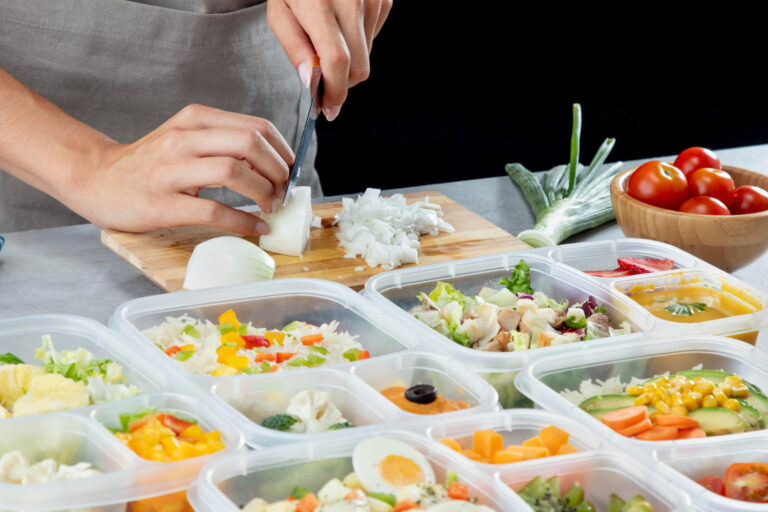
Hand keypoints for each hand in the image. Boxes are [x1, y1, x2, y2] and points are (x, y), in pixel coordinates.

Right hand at [64, 104, 293, 234]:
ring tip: (271, 207)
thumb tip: (273, 165)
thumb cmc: (148, 164)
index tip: (292, 169)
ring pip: (233, 172)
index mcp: (195, 120)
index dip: (283, 150)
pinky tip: (255, 227)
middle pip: (249, 143)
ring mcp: (170, 171)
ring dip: (264, 192)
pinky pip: (213, 211)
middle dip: (278, 170)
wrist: (94, 178)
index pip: (256, 126)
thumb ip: (224, 144)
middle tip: (284, 190)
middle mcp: (183, 139)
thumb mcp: (186, 139)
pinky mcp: (162, 203)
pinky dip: (243, 221)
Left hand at [267, 0, 392, 120]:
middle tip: (323, 82)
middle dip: (342, 83)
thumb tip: (310, 83)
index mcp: (320, 5)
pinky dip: (357, 42)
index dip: (335, 92)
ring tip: (328, 38)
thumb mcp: (279, 12)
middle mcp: (352, 2)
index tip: (328, 109)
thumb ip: (293, 48)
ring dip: (348, 60)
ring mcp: (372, 0)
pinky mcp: (384, 0)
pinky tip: (342, 25)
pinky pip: (373, 38)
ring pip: (367, 56)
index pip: (337, 61)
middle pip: (359, 68)